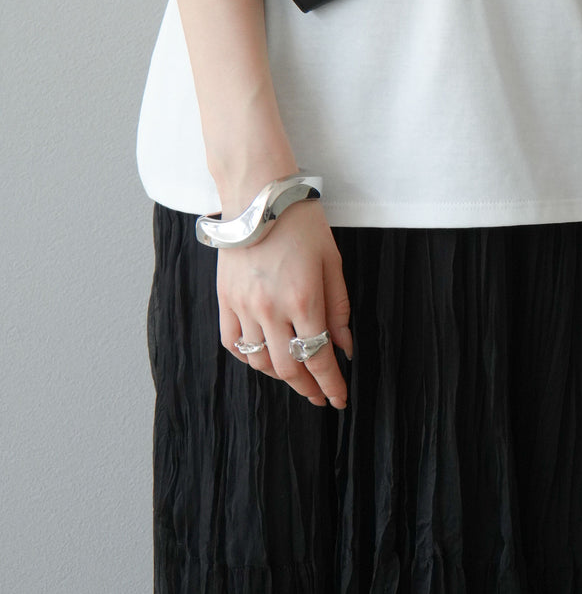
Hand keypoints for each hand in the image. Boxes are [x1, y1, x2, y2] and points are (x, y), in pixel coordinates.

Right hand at [216, 198, 353, 408]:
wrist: (259, 194)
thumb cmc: (301, 221)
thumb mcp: (331, 260)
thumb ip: (338, 307)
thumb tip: (344, 347)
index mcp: (303, 299)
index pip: (318, 358)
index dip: (330, 385)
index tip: (339, 399)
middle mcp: (271, 309)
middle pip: (288, 368)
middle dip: (307, 388)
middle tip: (320, 395)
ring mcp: (243, 306)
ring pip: (259, 361)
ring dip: (279, 376)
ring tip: (295, 376)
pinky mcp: (224, 299)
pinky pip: (233, 343)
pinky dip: (248, 357)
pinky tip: (263, 356)